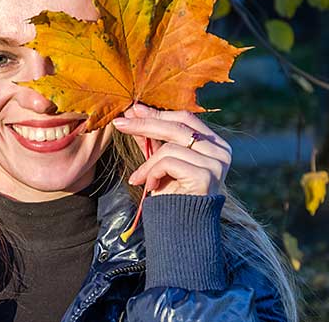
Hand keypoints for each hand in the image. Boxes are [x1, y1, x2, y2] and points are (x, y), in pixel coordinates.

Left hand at [111, 103, 231, 195]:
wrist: (181, 229)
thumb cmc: (172, 195)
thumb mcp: (159, 162)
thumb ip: (150, 140)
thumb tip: (132, 114)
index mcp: (213, 143)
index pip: (184, 118)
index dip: (158, 113)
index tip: (133, 109)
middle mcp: (220, 151)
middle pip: (176, 127)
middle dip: (144, 124)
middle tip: (120, 123)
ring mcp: (216, 164)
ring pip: (169, 147)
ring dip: (147, 163)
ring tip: (138, 178)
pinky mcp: (206, 176)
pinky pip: (169, 163)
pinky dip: (152, 173)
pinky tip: (149, 186)